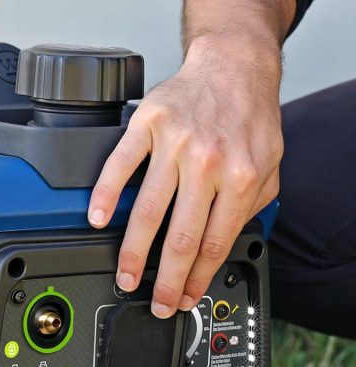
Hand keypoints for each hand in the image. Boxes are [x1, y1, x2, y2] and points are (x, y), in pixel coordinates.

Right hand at [87, 34, 282, 317]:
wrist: (234, 65)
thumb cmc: (249, 116)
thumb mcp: (269, 164)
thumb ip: (252, 205)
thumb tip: (226, 246)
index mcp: (241, 177)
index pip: (214, 243)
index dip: (196, 279)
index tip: (182, 298)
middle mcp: (208, 162)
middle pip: (180, 237)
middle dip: (164, 279)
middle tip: (153, 300)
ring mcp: (175, 143)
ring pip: (147, 211)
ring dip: (133, 252)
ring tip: (126, 275)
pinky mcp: (148, 125)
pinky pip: (120, 165)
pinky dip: (104, 195)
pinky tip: (97, 219)